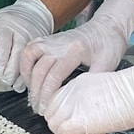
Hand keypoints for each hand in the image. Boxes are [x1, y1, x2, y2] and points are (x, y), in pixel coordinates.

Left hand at [0, 0, 53, 84]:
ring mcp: (34, 41)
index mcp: (6, 27)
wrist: (33, 13)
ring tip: (11, 83)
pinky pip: (36, 65)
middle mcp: (22, 34)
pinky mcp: (42, 49)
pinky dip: (28, 76)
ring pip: (28, 64)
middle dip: (8, 74)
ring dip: (19, 78)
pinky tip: (22, 81)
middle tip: (2, 79)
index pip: (3, 48)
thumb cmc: (8, 21)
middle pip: (17, 59)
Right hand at [18, 0, 133, 111]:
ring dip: (27, 77)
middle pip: (39, 69)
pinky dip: (25, 64)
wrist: (107, 26)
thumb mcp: (107, 64)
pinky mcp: (48, 39)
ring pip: (28, 57)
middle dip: (36, 92)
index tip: (46, 108)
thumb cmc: (109, 43)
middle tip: (38, 108)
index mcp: (74, 50)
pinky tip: (30, 77)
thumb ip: (93, 82)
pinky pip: (29, 50)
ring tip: (32, 93)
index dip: (47, 95)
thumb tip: (82, 101)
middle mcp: (59, 43)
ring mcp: (52, 40)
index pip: (54, 76)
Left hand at [44, 54, 133, 133]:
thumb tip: (90, 114)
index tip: (69, 120)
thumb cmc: (133, 91)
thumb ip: (91, 99)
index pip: (56, 100)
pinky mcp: (78, 120)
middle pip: (50, 111)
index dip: (60, 113)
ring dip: (62, 133)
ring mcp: (72, 105)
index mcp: (77, 83)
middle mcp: (70, 92)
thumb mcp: (104, 89)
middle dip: (59, 124)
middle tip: (73, 131)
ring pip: (52, 123)